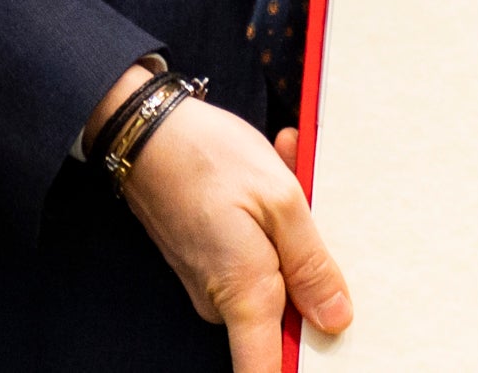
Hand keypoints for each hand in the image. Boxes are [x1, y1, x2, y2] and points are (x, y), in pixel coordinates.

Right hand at [98, 77, 351, 371]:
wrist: (142, 128)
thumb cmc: (206, 156)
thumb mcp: (278, 198)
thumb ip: (310, 264)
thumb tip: (334, 319)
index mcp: (246, 294)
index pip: (266, 372)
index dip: (299, 368)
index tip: (326, 350)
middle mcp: (223, 300)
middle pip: (285, 316)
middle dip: (310, 264)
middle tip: (314, 201)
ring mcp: (211, 282)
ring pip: (272, 273)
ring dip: (289, 228)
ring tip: (288, 168)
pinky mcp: (206, 260)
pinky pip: (251, 254)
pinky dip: (267, 217)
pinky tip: (270, 169)